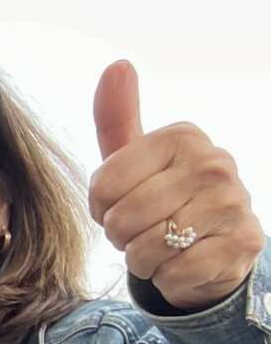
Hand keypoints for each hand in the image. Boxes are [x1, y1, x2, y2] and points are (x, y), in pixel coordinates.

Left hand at [90, 61, 264, 309]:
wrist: (211, 246)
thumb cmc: (160, 198)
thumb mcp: (132, 160)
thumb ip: (116, 118)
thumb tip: (117, 65)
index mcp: (182, 137)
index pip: (103, 186)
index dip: (100, 208)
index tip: (118, 205)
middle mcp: (215, 163)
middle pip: (122, 219)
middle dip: (120, 236)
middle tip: (139, 231)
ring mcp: (234, 202)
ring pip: (146, 248)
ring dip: (142, 259)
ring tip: (160, 246)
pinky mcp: (243, 243)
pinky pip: (174, 273)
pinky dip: (168, 277)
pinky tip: (183, 262)